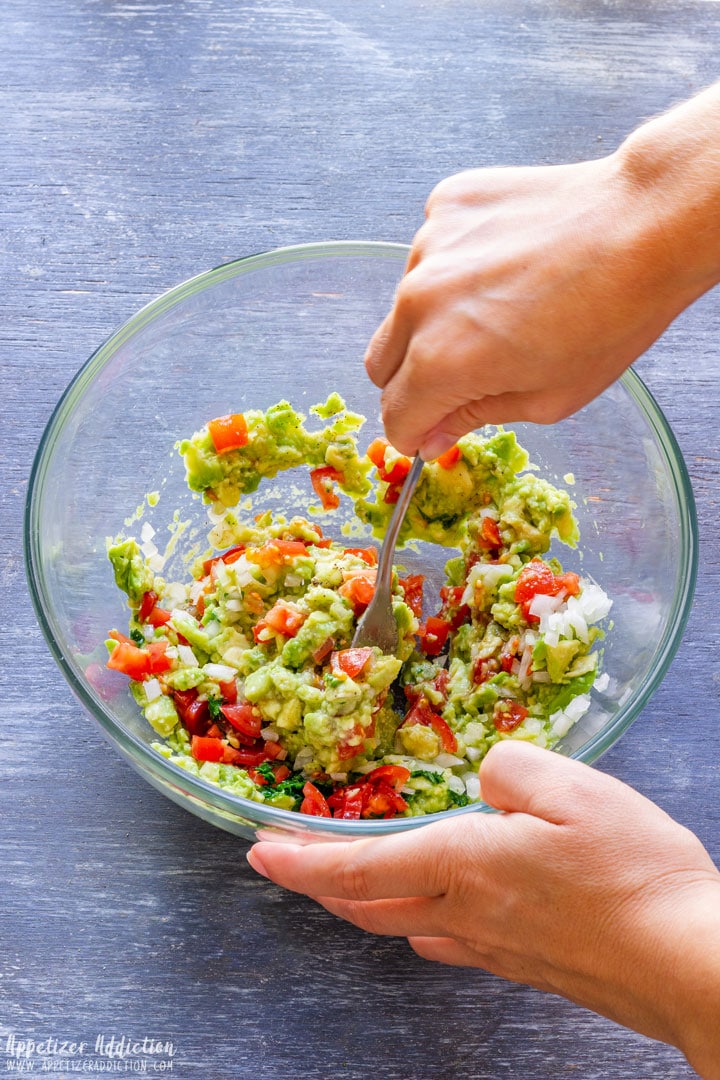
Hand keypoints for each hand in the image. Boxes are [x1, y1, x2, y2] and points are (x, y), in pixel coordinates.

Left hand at [248, 742, 719, 1076]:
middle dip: (321, 885)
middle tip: (292, 864)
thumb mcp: (570, 788)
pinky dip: (421, 919)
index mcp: (462, 866)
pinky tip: (439, 912)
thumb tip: (482, 781)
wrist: (689, 966)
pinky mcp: (525, 964)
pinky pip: (450, 941)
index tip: (257, 854)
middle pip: (367, 907)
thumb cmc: (633, 876)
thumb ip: (507, 769)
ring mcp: (494, 948)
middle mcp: (465, 916)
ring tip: (357, 877)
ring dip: (367, 901)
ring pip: (405, 926)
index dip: (300, 862)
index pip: (356, 867)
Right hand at [364, 152, 705, 458]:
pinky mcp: (446, 205)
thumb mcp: (547, 398)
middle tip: (465, 374)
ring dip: (433, 319)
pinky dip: (454, 266)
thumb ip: (472, 417)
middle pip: (380, 364)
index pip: (395, 418)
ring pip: (404, 306)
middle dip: (412, 381)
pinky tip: (504, 263)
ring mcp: (428, 246)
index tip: (434, 429)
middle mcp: (419, 303)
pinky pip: (430, 252)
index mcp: (441, 362)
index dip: (416, 433)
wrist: (644, 224)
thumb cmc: (610, 317)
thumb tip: (431, 436)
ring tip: (499, 306)